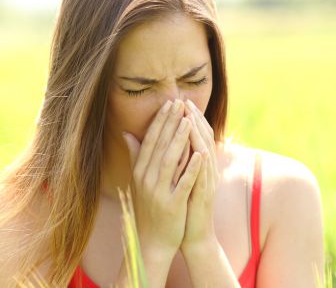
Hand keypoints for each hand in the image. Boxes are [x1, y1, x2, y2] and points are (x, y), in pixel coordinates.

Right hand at [122, 99, 202, 252]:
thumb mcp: (138, 181)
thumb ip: (136, 156)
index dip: (160, 121)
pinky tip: (199, 153)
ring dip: (179, 139)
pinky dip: (191, 168)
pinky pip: (183, 183)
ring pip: (170, 161)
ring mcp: (158, 192)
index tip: (169, 103)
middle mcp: (146, 179)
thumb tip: (127, 133)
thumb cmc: (148, 209)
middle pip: (159, 146)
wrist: (151, 242)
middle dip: (170, 123)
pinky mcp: (172, 205)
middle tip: (179, 103)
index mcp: (140, 172)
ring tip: (188, 120)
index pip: (150, 141)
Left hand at [180, 99, 220, 249]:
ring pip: (205, 153)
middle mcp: (207, 169)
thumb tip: (162, 141)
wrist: (193, 233)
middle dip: (194, 119)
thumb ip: (172, 159)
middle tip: (185, 102)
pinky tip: (200, 150)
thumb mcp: (176, 179)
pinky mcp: (206, 195)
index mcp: (199, 164)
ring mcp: (208, 181)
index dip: (190, 118)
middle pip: (203, 139)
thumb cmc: (183, 205)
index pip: (196, 135)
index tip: (179, 101)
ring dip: (199, 135)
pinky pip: (205, 176)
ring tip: (190, 118)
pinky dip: (203, 163)